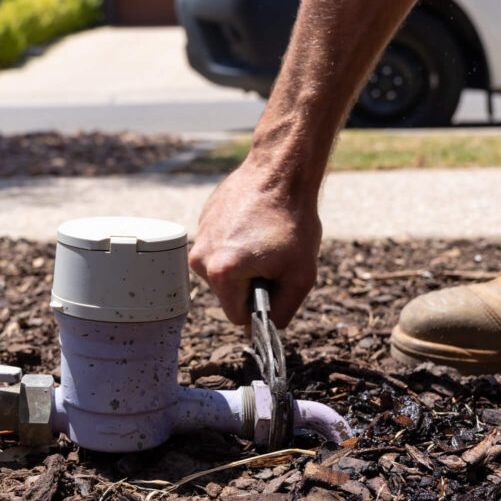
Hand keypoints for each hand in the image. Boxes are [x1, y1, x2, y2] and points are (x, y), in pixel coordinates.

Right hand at [189, 161, 321, 327]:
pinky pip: (221, 246)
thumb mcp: (301, 277)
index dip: (262, 304)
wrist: (280, 170)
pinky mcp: (203, 220)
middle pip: (229, 293)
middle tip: (274, 256)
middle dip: (252, 282)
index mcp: (221, 274)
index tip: (275, 281)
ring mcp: (199, 237)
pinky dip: (238, 241)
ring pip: (224, 270)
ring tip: (265, 237)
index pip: (238, 316)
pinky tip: (255, 223)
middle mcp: (201, 258)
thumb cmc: (293, 222)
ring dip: (244, 262)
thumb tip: (266, 330)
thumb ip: (282, 312)